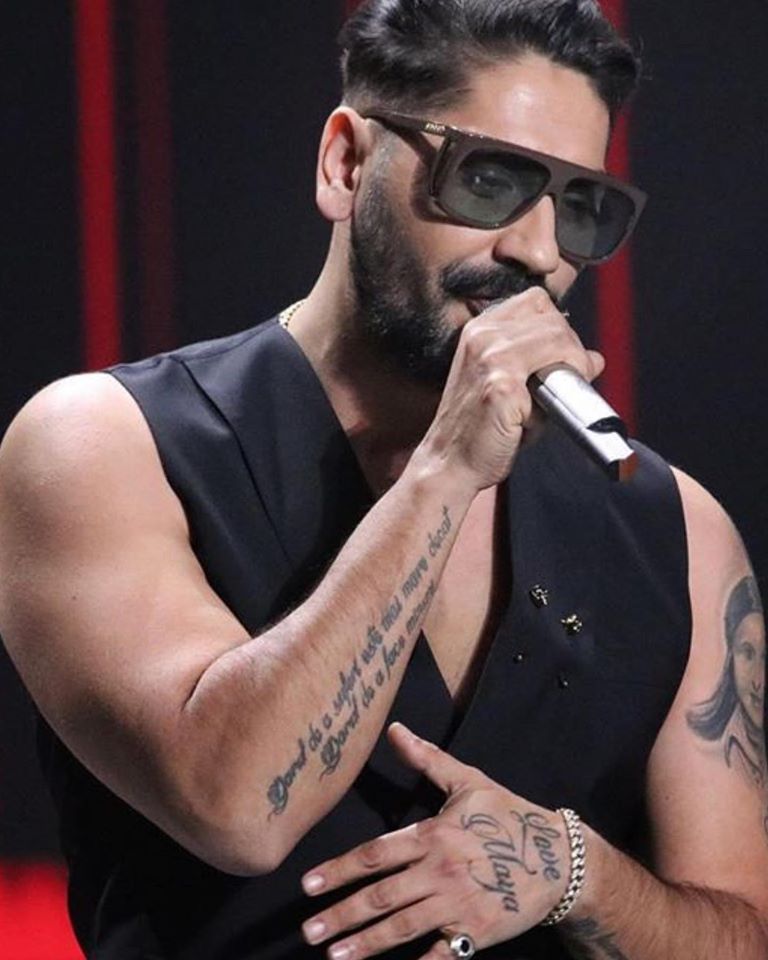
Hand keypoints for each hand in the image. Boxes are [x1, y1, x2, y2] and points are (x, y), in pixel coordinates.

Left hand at [301, 723, 569, 958]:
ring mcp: (458, 905)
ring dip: (364, 943)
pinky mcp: (476, 932)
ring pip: (402, 927)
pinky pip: (439, 956)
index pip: (376, 854)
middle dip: (341, 914)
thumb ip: (427, 759)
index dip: (340, 869)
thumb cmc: (508, 815)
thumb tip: (394, 729)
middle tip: (307, 930)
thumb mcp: (468, 781)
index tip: (308, 884)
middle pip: (381, 896)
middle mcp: (440, 871)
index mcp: (434, 834)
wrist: (559, 859)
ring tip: (333, 955)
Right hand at [420, 288, 603, 491]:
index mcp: (480, 329)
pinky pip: (553, 374)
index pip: (537, 302)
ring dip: (573, 367)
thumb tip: (595, 358)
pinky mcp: (501, 386)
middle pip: (554, 320)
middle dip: (573, 350)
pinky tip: (543, 413)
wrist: (449, 462)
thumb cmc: (478, 428)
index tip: (563, 356)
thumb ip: (546, 363)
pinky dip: (559, 396)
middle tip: (571, 381)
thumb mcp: (508, 383)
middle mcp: (483, 336)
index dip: (558, 327)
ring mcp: (491, 358)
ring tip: (562, 395)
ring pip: (559, 339)